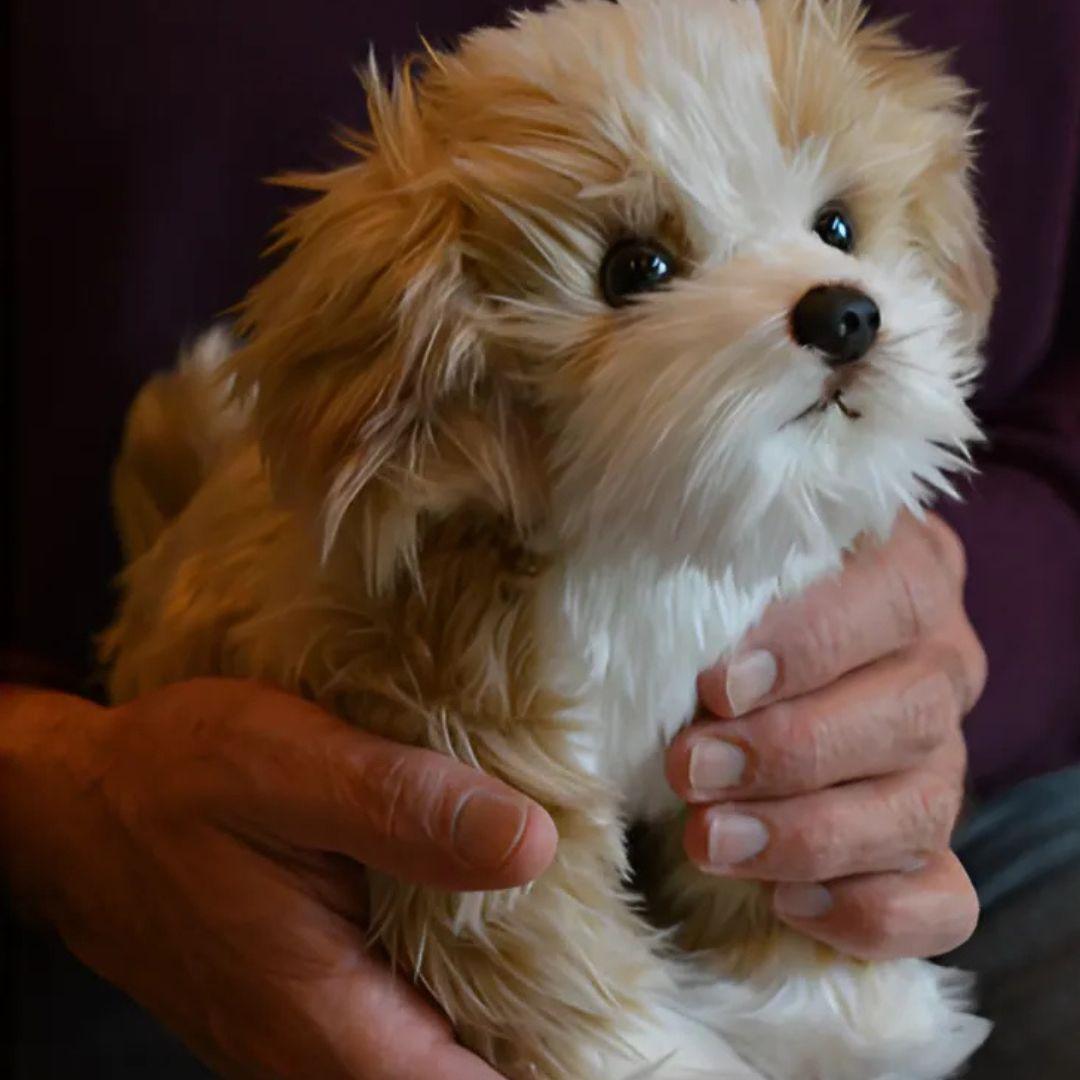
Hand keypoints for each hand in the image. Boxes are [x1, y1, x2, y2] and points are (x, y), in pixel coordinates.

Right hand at [0, 679, 555, 1078]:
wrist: (85, 804)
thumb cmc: (174, 779)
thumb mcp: (290, 767)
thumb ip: (405, 809)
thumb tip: (532, 844)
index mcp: (322, 1017)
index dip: (551, 1066)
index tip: (609, 1018)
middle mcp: (318, 1051)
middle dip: (545, 1038)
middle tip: (607, 964)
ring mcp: (310, 1034)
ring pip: (436, 1055)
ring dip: (510, 1012)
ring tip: (573, 942)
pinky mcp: (310, 1000)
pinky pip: (407, 1021)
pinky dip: (464, 985)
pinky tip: (500, 924)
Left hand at [666, 512, 985, 960]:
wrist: (718, 685)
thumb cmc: (699, 606)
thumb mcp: (690, 557)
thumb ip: (683, 554)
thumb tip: (636, 592)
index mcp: (903, 567)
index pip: (898, 595)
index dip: (812, 646)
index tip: (716, 687)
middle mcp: (939, 663)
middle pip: (914, 713)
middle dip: (792, 751)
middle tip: (691, 769)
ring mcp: (944, 762)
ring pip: (925, 809)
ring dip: (811, 836)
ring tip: (708, 840)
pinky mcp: (929, 848)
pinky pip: (942, 900)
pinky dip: (870, 911)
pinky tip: (785, 901)